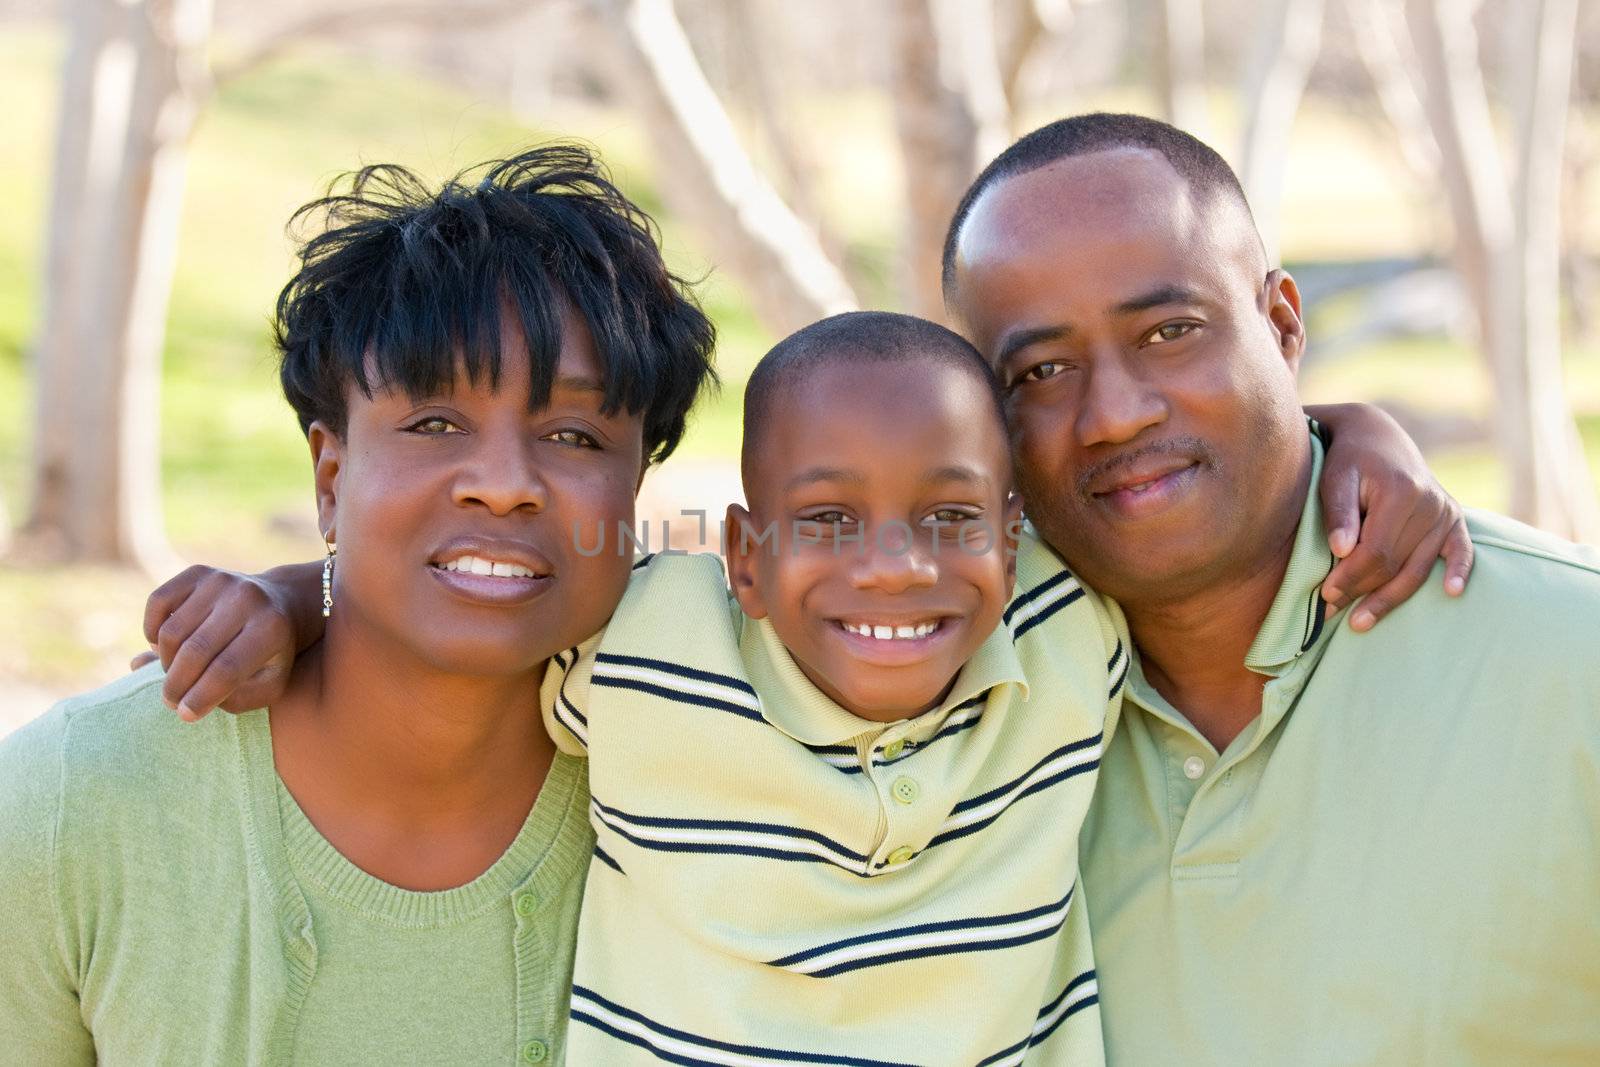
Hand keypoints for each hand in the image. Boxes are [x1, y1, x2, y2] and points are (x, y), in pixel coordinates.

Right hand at [140, 563, 313, 720]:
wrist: (282, 604)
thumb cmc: (271, 655)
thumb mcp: (268, 684)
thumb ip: (231, 699)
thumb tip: (180, 702)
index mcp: (272, 629)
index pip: (226, 670)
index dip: (200, 697)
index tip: (185, 714)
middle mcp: (247, 598)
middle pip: (195, 652)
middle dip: (176, 685)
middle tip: (171, 701)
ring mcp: (221, 581)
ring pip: (172, 632)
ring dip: (165, 661)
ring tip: (177, 674)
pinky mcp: (199, 572)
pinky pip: (158, 602)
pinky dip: (152, 629)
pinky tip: (163, 646)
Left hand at [1311, 403, 1472, 630]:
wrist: (1377, 437)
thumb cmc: (1347, 461)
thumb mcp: (1334, 478)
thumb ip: (1338, 513)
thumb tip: (1341, 550)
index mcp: (1401, 493)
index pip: (1375, 552)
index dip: (1350, 578)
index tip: (1324, 595)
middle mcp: (1430, 503)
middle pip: (1395, 565)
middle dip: (1362, 592)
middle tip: (1331, 611)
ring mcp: (1445, 511)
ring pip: (1418, 569)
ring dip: (1390, 599)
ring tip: (1360, 622)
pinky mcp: (1454, 517)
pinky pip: (1462, 550)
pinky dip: (1458, 570)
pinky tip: (1452, 593)